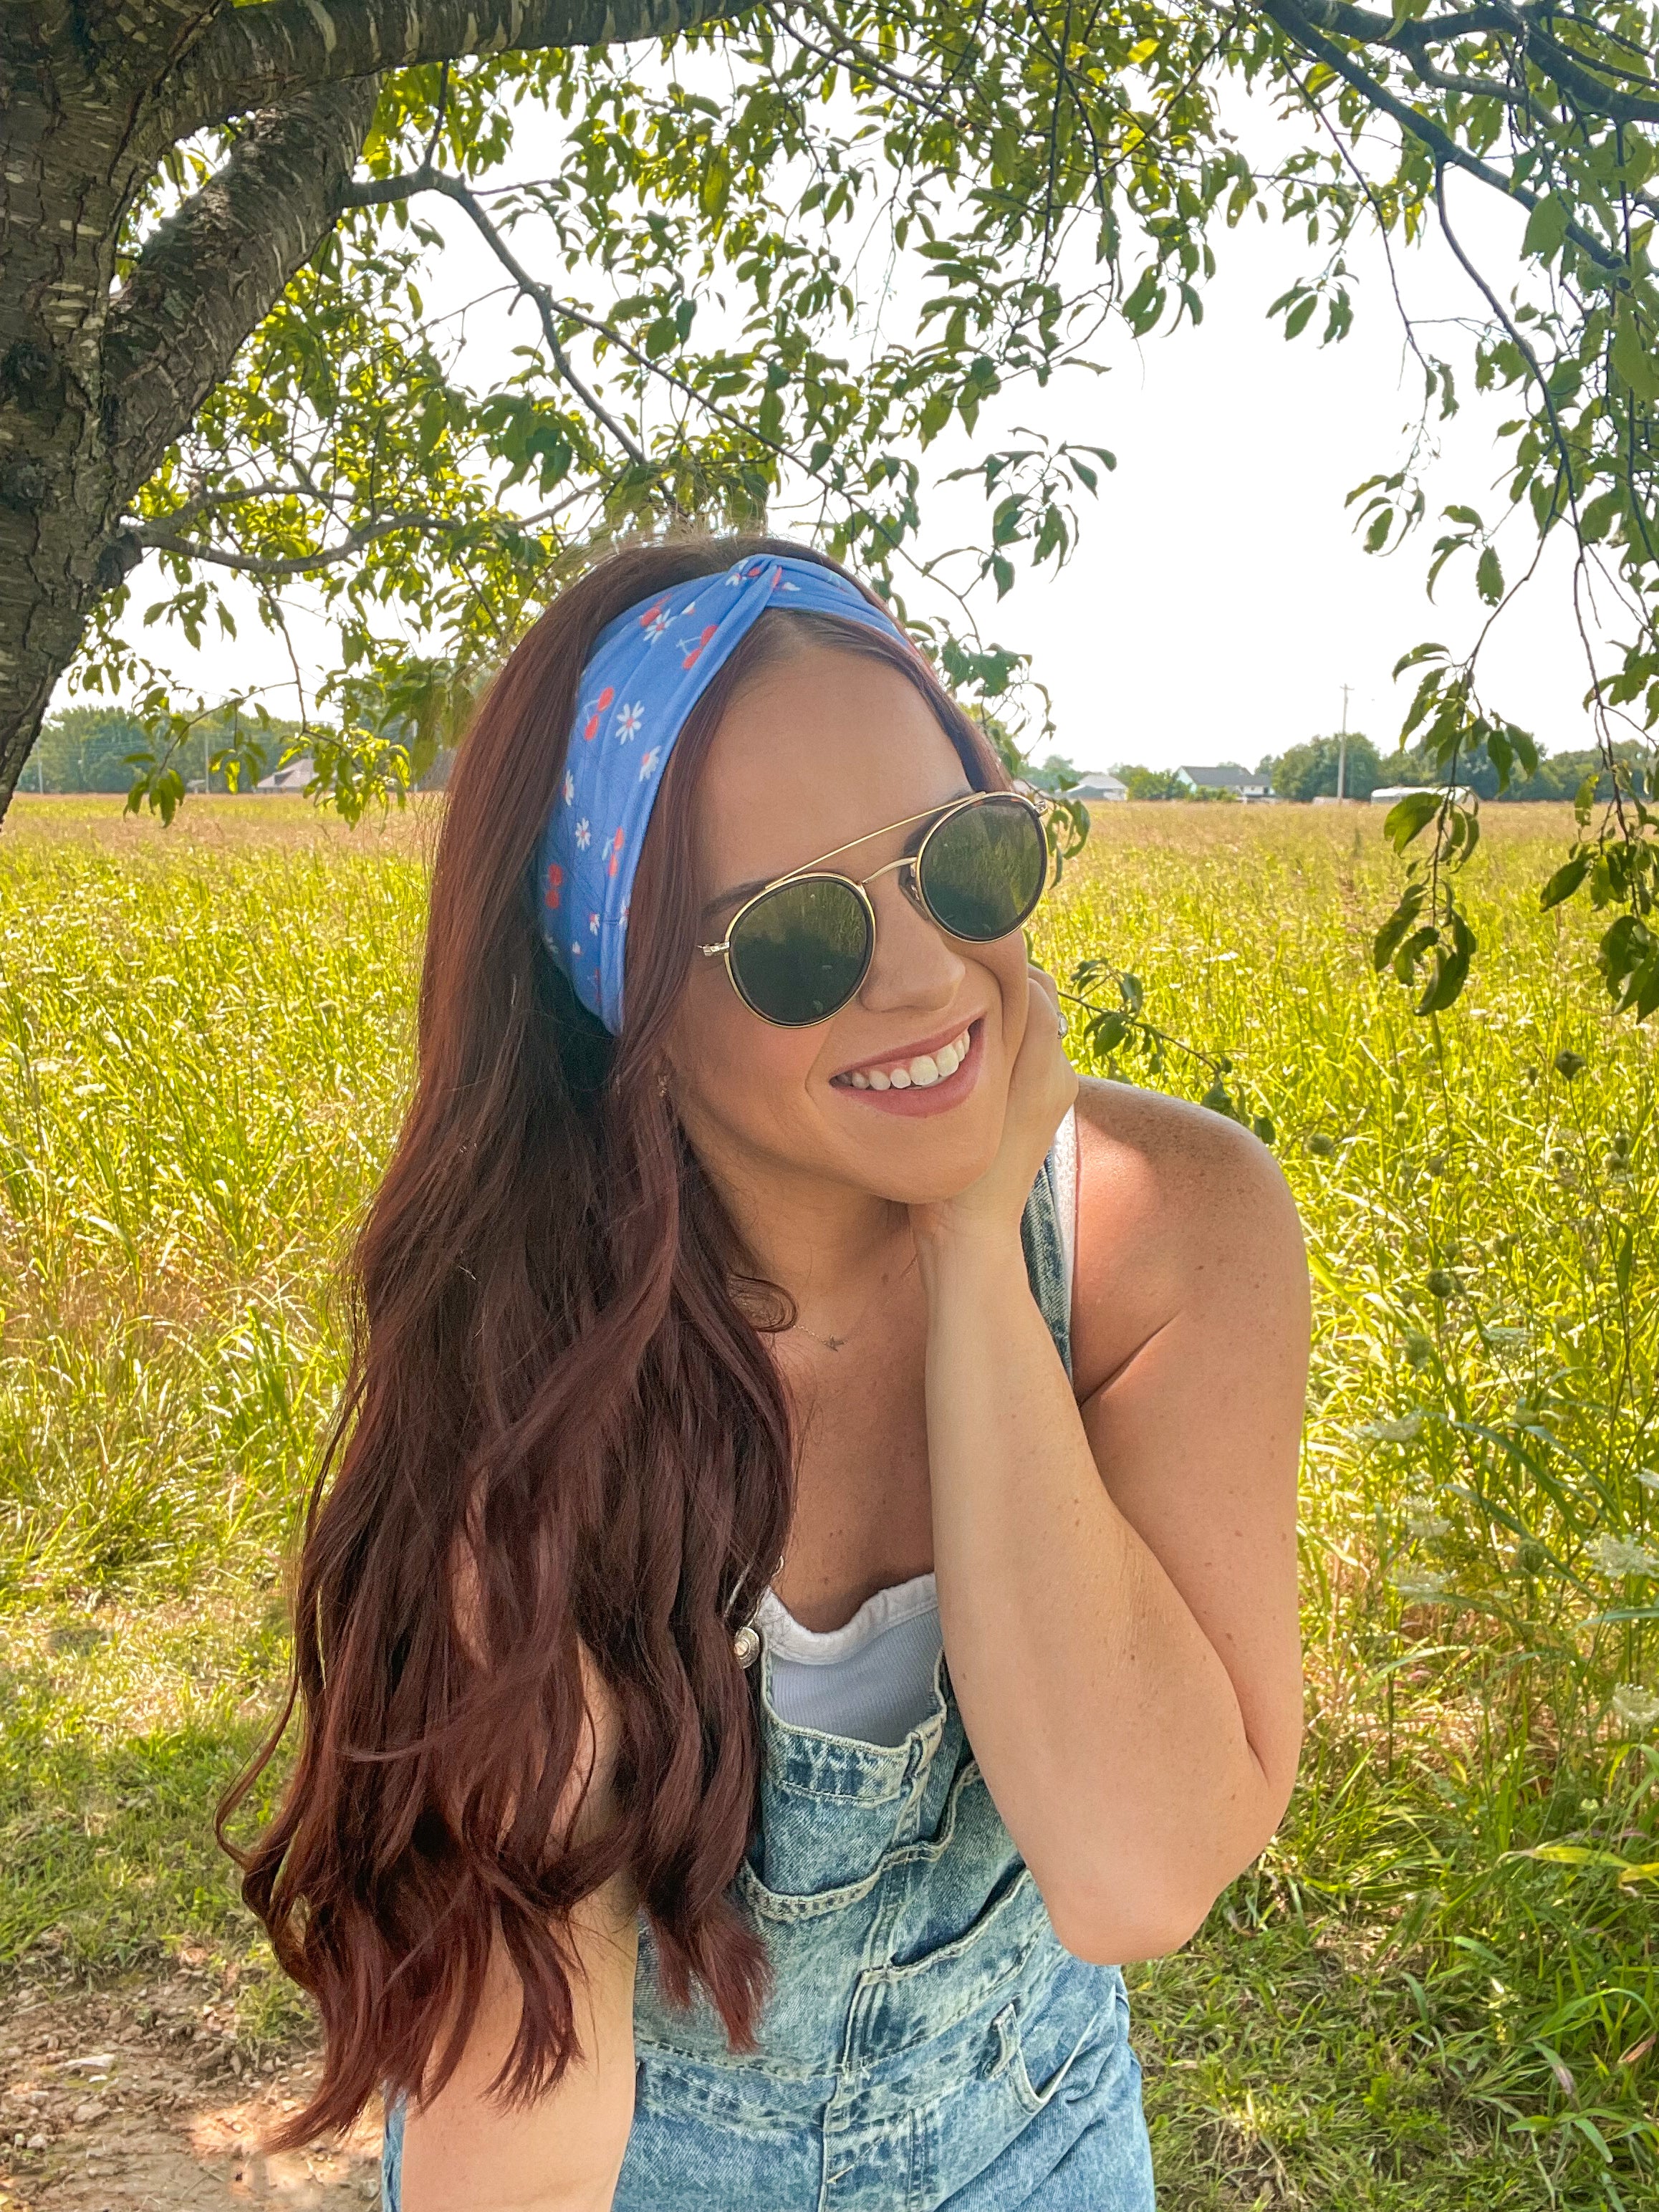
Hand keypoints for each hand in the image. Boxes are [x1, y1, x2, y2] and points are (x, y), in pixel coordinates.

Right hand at [911, 963, 1077, 1253]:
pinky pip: (1028, 1050)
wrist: (971, 1233)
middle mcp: (1061, 1072)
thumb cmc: (957, 1172)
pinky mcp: (1044, 1104)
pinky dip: (1004, 1039)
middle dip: (1002, 984)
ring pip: (1031, 1023)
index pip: (1031, 985)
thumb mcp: (967, 1096)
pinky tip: (967, 1050)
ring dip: (1001, 1012)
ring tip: (955, 1012)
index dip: (997, 964)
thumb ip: (989, 1033)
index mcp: (1046, 1066)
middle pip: (1036, 1000)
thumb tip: (992, 977)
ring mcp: (1055, 1089)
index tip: (956, 957)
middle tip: (954, 980)